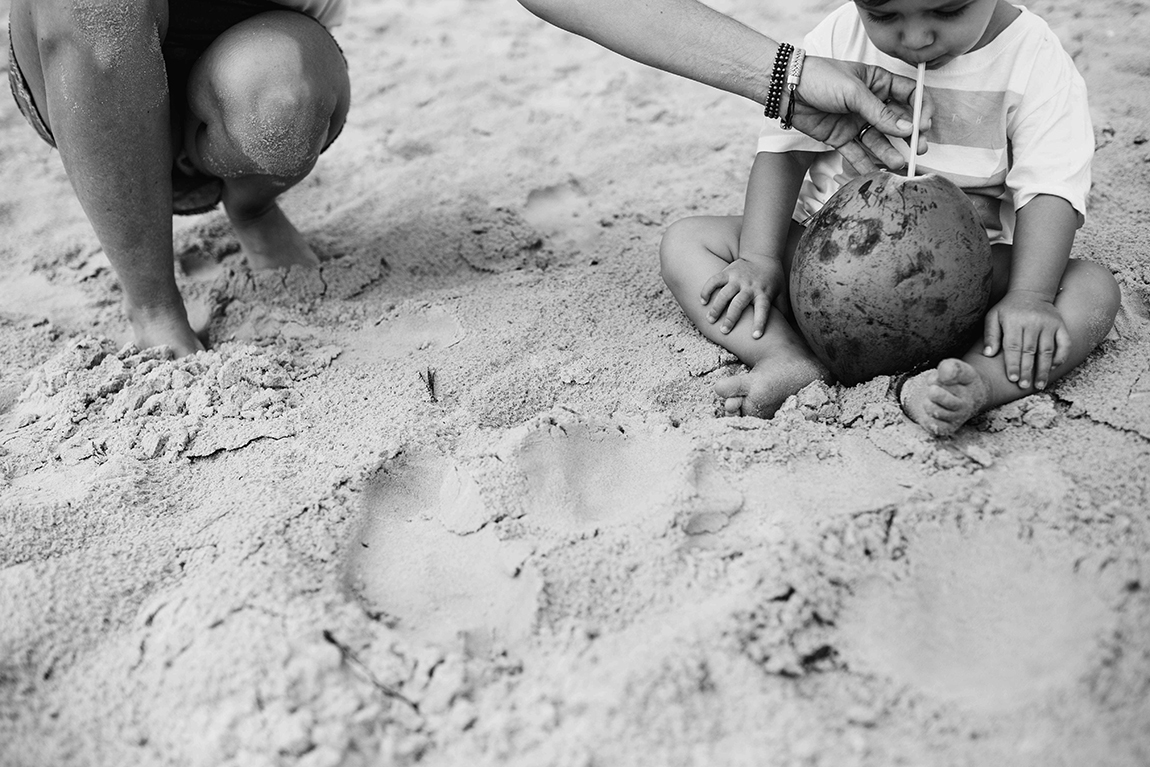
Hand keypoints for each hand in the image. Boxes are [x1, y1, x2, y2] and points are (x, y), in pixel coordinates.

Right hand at [700, 257, 786, 338]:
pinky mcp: (728, 272)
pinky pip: (715, 280)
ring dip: (717, 307)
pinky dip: (707, 290)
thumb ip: (782, 309)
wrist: (763, 254)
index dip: (760, 323)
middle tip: (724, 332)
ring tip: (710, 320)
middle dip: (731, 318)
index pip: (763, 310)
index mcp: (764, 293)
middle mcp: (750, 287)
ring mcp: (737, 278)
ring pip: (725, 294)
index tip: (755, 336)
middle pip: (739, 304)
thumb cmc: (773, 278)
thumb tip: (789, 328)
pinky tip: (702, 301)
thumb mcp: (781, 292)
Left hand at [791, 56, 932, 173]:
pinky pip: (856, 152)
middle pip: (897, 122)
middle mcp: (870, 103)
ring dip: (889, 152)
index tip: (925, 124)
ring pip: (878, 140)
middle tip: (919, 149)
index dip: (920, 109)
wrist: (788, 89)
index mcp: (878, 82)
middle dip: (909, 136)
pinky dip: (866, 163)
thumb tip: (907, 129)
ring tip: (898, 163)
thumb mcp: (854, 92)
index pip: (909, 94)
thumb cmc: (821, 78)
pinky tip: (877, 173)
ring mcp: (856, 121)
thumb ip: (880, 112)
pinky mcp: (840, 137)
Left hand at [982, 290, 1069, 389]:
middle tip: (1024, 386)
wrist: (1031, 291)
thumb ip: (990, 335)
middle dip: (1027, 370)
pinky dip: (1060, 356)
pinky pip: (1064, 343)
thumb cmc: (1008, 308)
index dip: (1013, 364)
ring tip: (1039, 384)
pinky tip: (1054, 368)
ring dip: (1043, 369)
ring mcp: (1048, 324)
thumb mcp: (994, 316)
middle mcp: (1032, 322)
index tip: (1013, 379)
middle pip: (1030, 351)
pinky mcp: (1060, 324)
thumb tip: (988, 354)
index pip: (1013, 347)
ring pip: (1047, 350)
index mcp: (1014, 321)